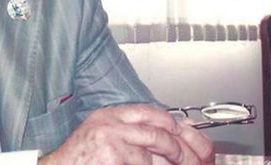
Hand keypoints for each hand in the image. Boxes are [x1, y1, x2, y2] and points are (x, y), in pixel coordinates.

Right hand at [38, 104, 213, 164]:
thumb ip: (127, 131)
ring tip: (167, 164)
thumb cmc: (79, 157)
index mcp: (109, 115)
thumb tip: (162, 137)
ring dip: (163, 164)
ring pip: (151, 154)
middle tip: (191, 159)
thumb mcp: (101, 134)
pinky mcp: (112, 157)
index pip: (148, 112)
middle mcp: (110, 124)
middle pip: (157, 131)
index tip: (183, 132)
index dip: (170, 122)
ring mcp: (111, 141)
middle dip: (178, 148)